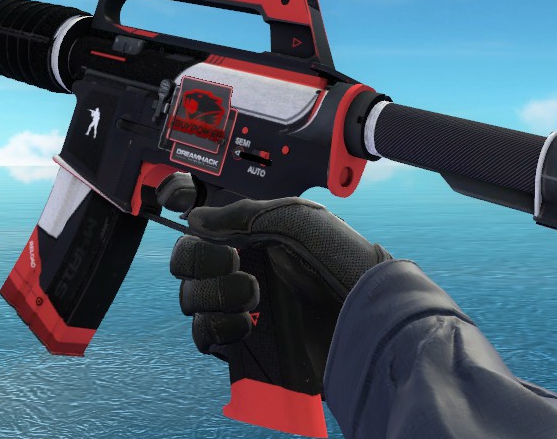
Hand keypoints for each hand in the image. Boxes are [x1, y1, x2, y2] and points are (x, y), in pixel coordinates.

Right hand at [168, 194, 391, 377]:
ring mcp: (242, 305)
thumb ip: (242, 214)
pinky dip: (216, 326)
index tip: (194, 217)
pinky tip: (246, 323)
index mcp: (251, 233)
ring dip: (211, 294)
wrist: (369, 319)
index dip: (186, 218)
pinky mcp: (246, 342)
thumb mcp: (296, 219)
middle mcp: (242, 267)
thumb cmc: (343, 261)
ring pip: (192, 299)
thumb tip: (195, 218)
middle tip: (233, 262)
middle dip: (200, 260)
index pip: (199, 226)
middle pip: (187, 262)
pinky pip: (206, 335)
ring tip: (251, 295)